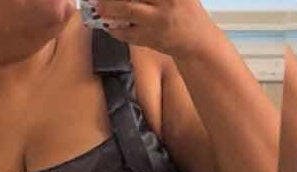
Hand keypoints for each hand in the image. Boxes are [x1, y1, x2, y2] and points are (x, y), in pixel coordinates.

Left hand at [91, 0, 217, 58]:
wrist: (197, 42)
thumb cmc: (185, 11)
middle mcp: (166, 1)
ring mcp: (158, 20)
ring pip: (129, 10)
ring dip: (110, 8)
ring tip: (99, 7)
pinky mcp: (152, 39)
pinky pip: (129, 33)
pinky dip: (116, 29)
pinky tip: (109, 25)